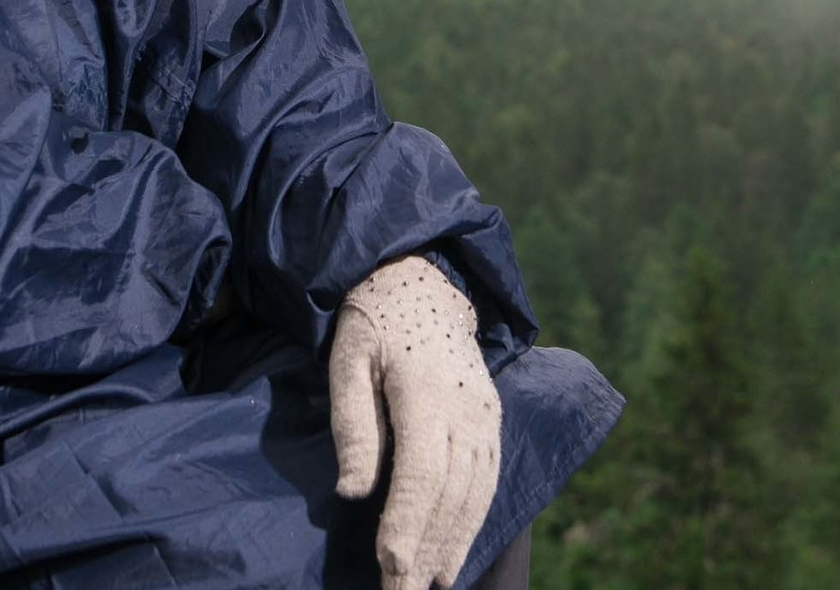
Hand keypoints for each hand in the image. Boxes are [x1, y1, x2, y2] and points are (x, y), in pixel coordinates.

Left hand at [329, 256, 501, 589]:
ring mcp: (485, 415)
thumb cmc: (373, 322)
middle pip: (450, 494)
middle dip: (427, 550)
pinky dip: (473, 521)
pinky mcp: (492, 420)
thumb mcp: (347, 360)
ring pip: (474, 493)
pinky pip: (488, 480)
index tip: (391, 567)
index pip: (422, 473)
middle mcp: (466, 409)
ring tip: (429, 585)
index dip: (408, 524)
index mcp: (426, 392)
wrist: (425, 281)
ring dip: (453, 544)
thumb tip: (352, 492)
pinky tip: (454, 552)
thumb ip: (352, 425)